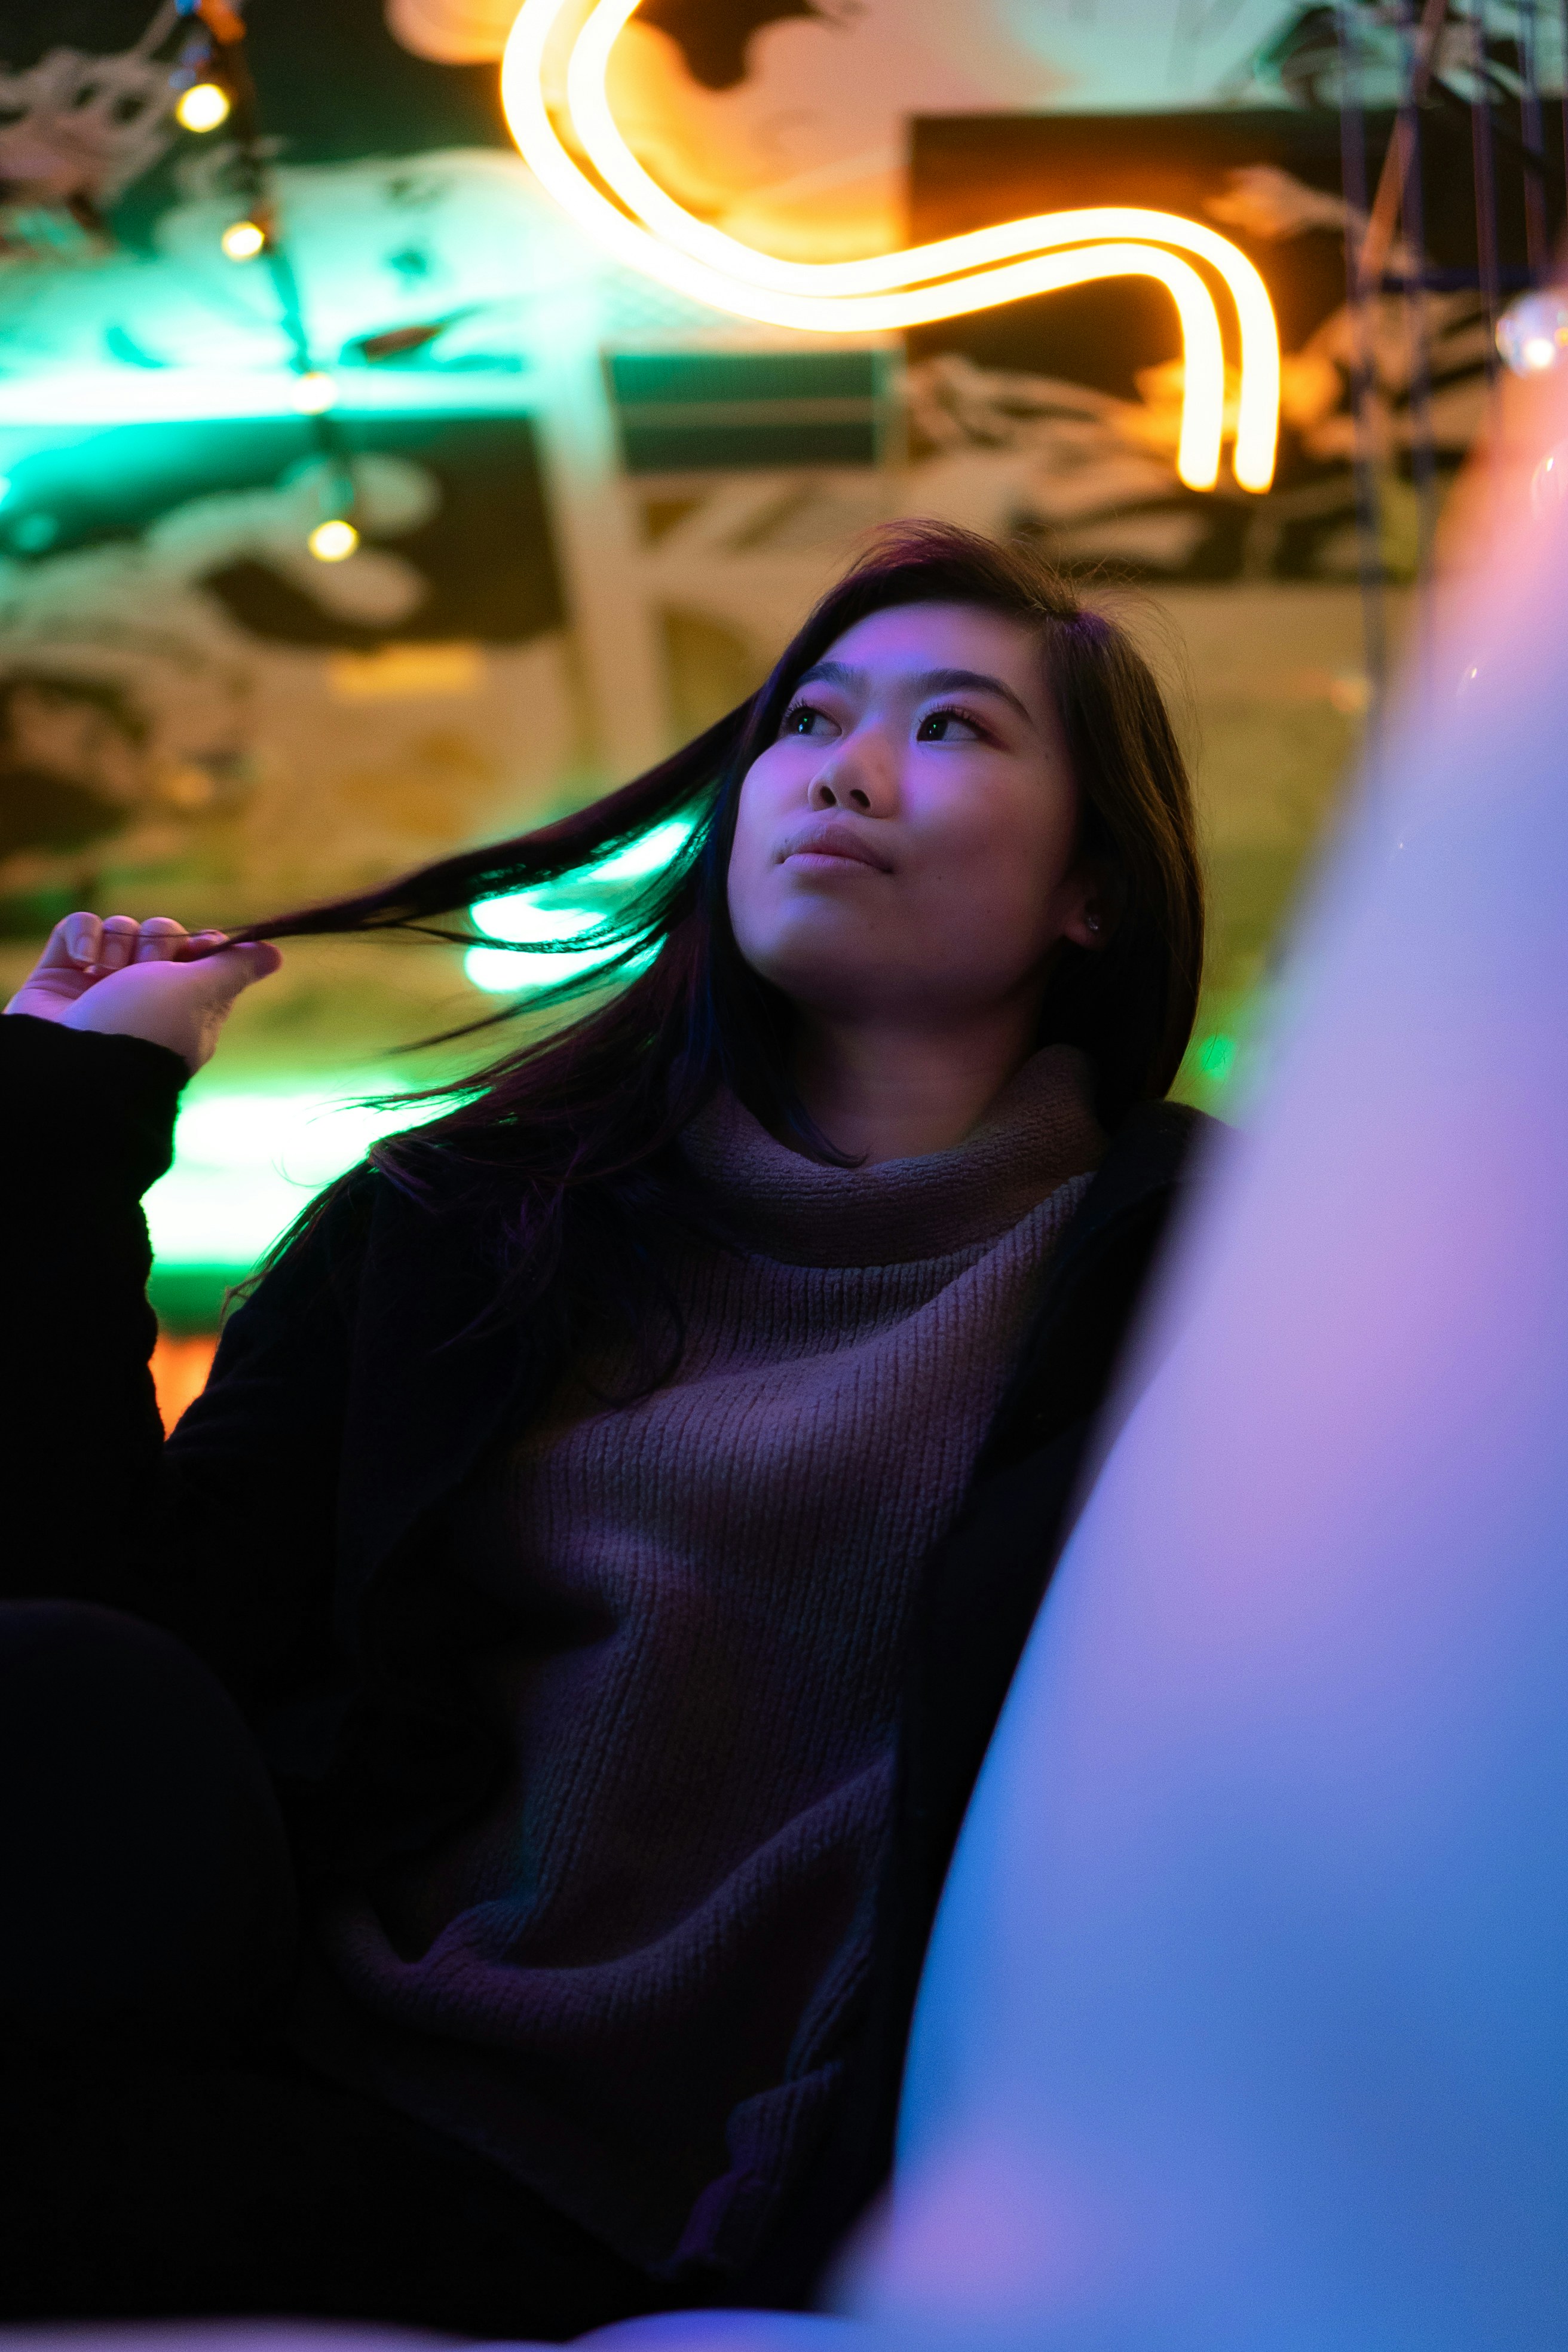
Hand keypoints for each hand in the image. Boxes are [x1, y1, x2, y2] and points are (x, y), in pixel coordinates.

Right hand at [4, 913, 282, 1072]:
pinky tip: (84, 962)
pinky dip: (83, 937)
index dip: (203, 945)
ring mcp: (101, 986)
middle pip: (162, 935)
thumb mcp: (203, 994)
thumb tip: (275, 954)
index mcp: (187, 1006)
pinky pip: (78, 928)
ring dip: (118, 942)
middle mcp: (145, 995)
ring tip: (105, 974)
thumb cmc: (147, 1027)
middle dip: (159, 944)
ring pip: (120, 929)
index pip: (202, 955)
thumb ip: (235, 969)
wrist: (75, 1061)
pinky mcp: (61, 975)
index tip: (203, 947)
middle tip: (147, 972)